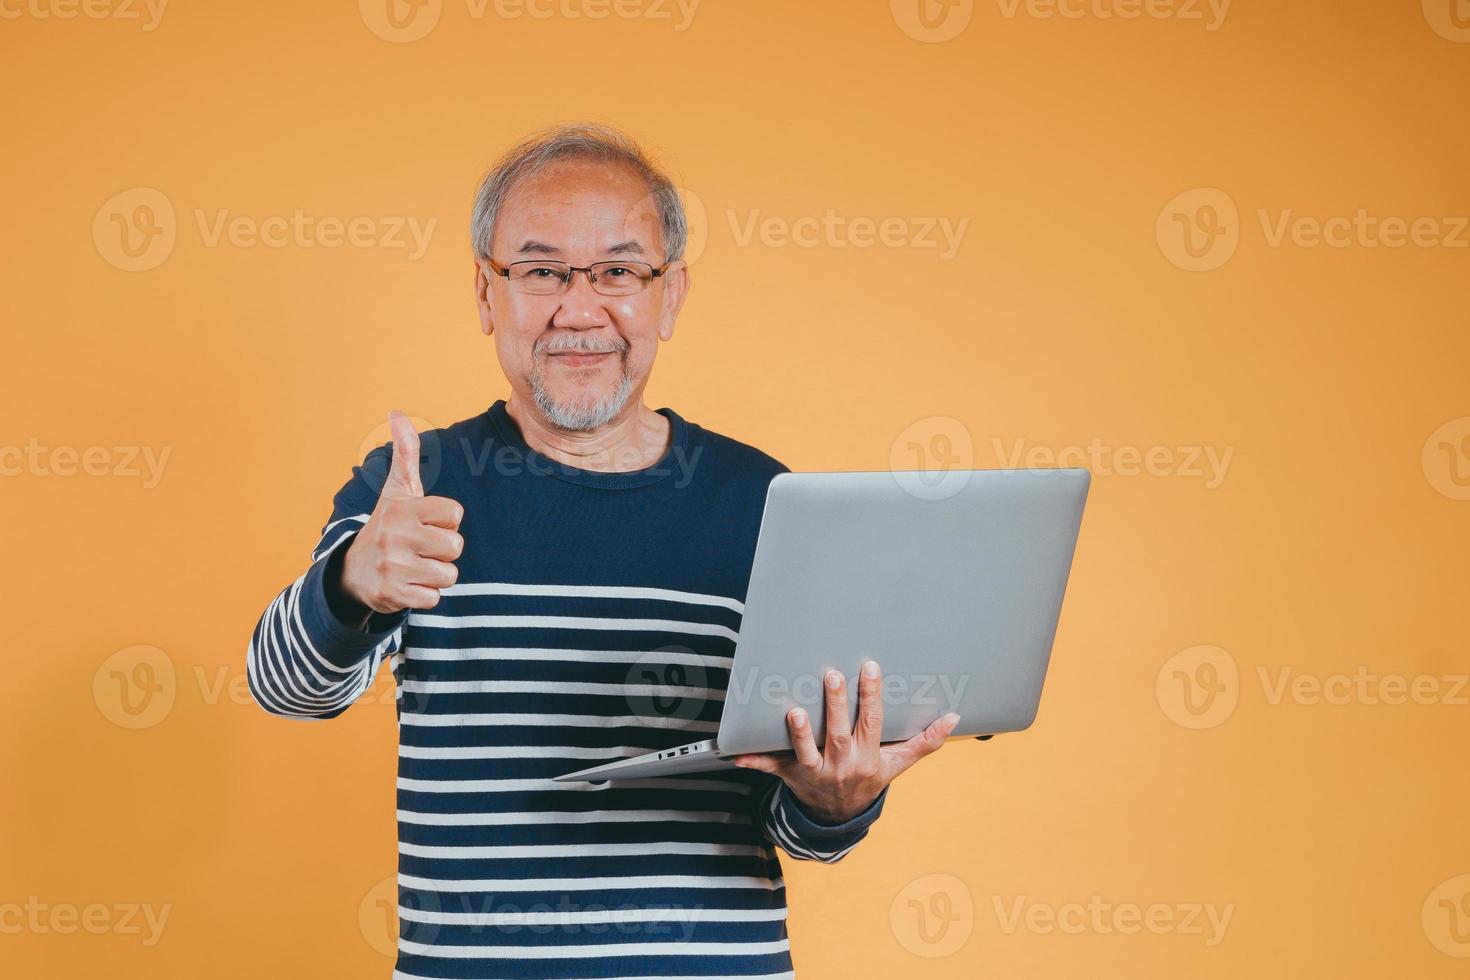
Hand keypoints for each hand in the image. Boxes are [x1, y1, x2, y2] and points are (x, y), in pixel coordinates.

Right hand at [339, 411, 464, 614]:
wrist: (354, 572)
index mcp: (402, 508)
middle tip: (420, 548)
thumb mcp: (396, 491)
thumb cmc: (388, 526)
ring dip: (436, 575)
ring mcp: (393, 565)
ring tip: (415, 566)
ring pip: (448, 575)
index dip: (446, 522)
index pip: (455, 515)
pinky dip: (426, 596)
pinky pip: (435, 598)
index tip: (425, 523)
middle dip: (444, 551)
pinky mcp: (393, 594)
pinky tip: (408, 585)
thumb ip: (405, 454)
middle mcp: (395, 535)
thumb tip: (396, 412)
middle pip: (455, 547)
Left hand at [731, 660, 961, 823]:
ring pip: (806, 753)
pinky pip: (770, 768)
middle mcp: (841, 764)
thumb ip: (925, 742)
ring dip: (799, 734)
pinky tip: (735, 753)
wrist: (839, 818)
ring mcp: (814, 771)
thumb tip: (954, 717)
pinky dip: (753, 761)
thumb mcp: (898, 764)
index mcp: (868, 757)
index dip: (872, 696)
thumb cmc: (868, 779)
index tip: (869, 667)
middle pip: (839, 734)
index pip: (872, 723)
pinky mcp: (790, 775)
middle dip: (835, 706)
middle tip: (832, 675)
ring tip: (794, 710)